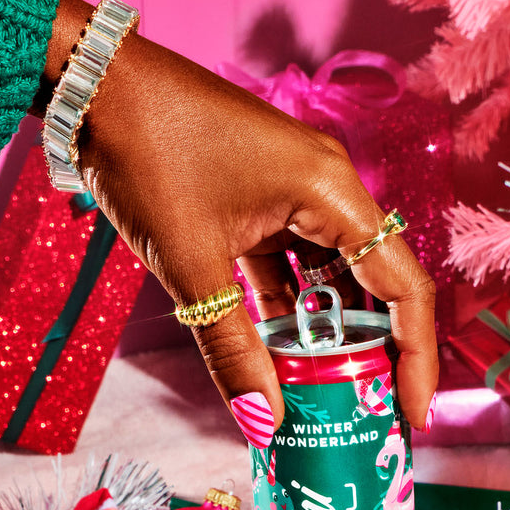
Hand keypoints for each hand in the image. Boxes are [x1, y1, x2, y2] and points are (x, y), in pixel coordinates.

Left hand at [35, 0, 437, 433]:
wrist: (93, 85)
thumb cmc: (146, 153)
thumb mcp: (191, 264)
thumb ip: (231, 349)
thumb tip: (260, 424)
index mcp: (333, 194)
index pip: (404, 288)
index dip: (416, 357)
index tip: (411, 416)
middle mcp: (328, 190)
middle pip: (375, 287)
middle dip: (375, 357)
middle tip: (370, 418)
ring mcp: (296, 194)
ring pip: (331, 281)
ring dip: (329, 338)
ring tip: (327, 400)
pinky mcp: (262, 200)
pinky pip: (293, 268)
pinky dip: (289, 314)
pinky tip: (281, 360)